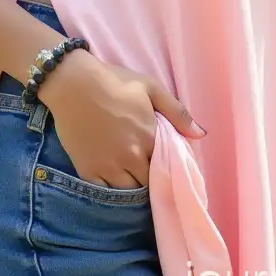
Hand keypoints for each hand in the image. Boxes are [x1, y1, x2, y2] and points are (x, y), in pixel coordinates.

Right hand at [38, 50, 206, 189]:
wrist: (74, 83)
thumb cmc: (114, 82)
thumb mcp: (150, 88)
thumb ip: (177, 112)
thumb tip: (201, 135)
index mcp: (149, 138)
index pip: (166, 167)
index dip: (165, 167)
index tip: (164, 165)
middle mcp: (131, 157)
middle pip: (148, 183)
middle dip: (150, 179)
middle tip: (146, 171)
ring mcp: (108, 166)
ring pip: (127, 192)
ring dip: (132, 186)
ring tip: (131, 177)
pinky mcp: (87, 170)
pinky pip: (104, 193)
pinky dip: (110, 191)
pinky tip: (112, 182)